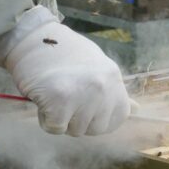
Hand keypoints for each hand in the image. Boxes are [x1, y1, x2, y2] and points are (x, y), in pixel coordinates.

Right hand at [0, 12, 129, 135]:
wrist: (32, 38)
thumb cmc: (61, 52)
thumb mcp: (96, 66)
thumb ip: (112, 89)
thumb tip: (136, 111)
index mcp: (113, 77)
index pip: (119, 117)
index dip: (99, 117)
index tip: (85, 102)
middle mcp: (103, 87)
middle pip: (95, 128)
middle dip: (78, 119)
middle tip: (66, 94)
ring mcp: (83, 94)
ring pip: (74, 130)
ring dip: (60, 118)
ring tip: (55, 91)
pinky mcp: (60, 102)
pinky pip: (54, 128)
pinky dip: (45, 118)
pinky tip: (44, 96)